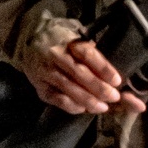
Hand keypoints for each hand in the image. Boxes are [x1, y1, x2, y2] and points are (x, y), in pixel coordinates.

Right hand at [22, 35, 145, 114]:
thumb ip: (93, 53)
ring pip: (68, 88)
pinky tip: (82, 109)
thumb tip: (114, 74)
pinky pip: (56, 98)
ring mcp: (46, 71)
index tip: (117, 80)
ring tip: (103, 107)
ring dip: (87, 100)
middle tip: (114, 97)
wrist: (30, 40)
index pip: (88, 54)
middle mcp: (56, 55)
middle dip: (99, 88)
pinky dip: (70, 105)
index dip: (103, 68)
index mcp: (69, 41)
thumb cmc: (62, 41)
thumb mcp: (77, 39)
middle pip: (80, 73)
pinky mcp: (39, 86)